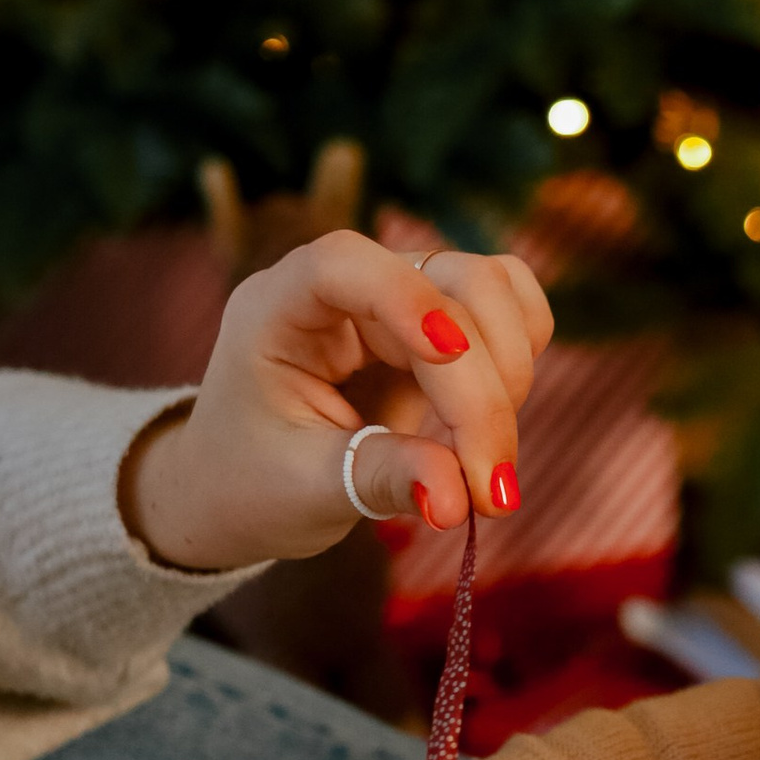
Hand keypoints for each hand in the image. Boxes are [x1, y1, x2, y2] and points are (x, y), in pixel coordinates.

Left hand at [118, 231, 552, 570]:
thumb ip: (380, 480)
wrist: (241, 486)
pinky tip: (492, 429)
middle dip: (481, 390)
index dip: (404, 298)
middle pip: (447, 283)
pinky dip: (518, 361)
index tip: (447, 359)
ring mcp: (397, 296)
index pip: (344, 263)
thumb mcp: (305, 491)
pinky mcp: (439, 322)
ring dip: (510, 374)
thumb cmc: (252, 482)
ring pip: (492, 288)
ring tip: (487, 469)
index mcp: (278, 308)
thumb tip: (461, 496)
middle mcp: (343, 286)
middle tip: (488, 491)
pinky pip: (508, 310)